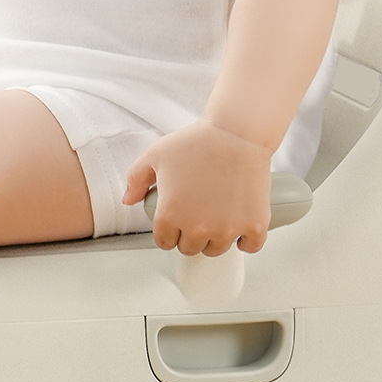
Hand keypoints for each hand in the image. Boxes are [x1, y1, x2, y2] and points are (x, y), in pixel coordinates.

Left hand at [123, 121, 271, 254]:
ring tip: (217, 218)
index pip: (165, 242)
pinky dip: (247, 240)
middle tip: (197, 215)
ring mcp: (227, 229)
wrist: (237, 132)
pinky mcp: (253, 224)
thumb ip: (136, 179)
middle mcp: (197, 227)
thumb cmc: (198, 141)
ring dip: (215, 238)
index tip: (177, 222)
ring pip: (216, 249)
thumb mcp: (156, 155)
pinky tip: (242, 229)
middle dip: (191, 235)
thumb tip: (128, 200)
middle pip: (190, 248)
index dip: (169, 232)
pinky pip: (251, 246)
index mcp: (170, 215)